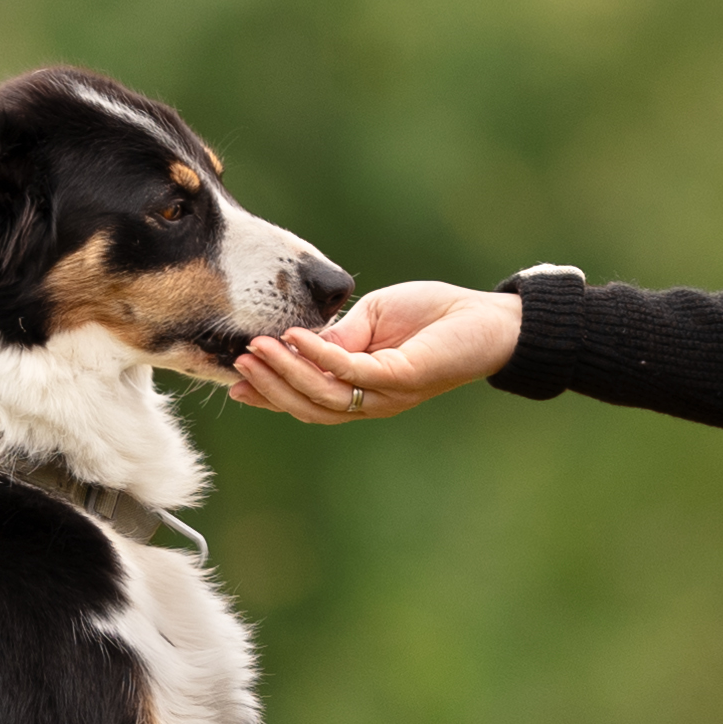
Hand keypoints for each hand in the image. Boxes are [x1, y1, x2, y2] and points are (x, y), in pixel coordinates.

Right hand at [229, 282, 522, 424]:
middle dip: (270, 387)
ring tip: (256, 350)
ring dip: (286, 373)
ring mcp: (386, 394)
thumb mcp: (372, 320)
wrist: (488, 318)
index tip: (234, 381)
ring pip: (324, 396)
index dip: (271, 394)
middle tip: (238, 363)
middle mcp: (371, 401)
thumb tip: (297, 341)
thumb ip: (337, 335)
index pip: (308, 400)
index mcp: (361, 390)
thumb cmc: (434, 316)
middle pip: (309, 407)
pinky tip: (296, 338)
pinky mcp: (402, 378)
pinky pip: (350, 371)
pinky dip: (318, 355)